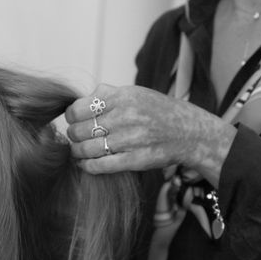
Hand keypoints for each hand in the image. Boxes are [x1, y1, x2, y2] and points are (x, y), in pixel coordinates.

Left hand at [65, 84, 235, 185]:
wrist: (189, 132)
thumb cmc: (157, 111)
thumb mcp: (135, 93)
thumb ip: (106, 94)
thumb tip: (78, 101)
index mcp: (123, 97)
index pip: (77, 109)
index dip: (71, 117)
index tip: (74, 121)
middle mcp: (126, 116)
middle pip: (78, 131)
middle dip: (74, 136)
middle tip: (78, 137)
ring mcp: (130, 139)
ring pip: (86, 149)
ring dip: (78, 152)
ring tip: (80, 151)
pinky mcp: (135, 160)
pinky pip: (100, 166)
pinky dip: (87, 166)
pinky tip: (85, 163)